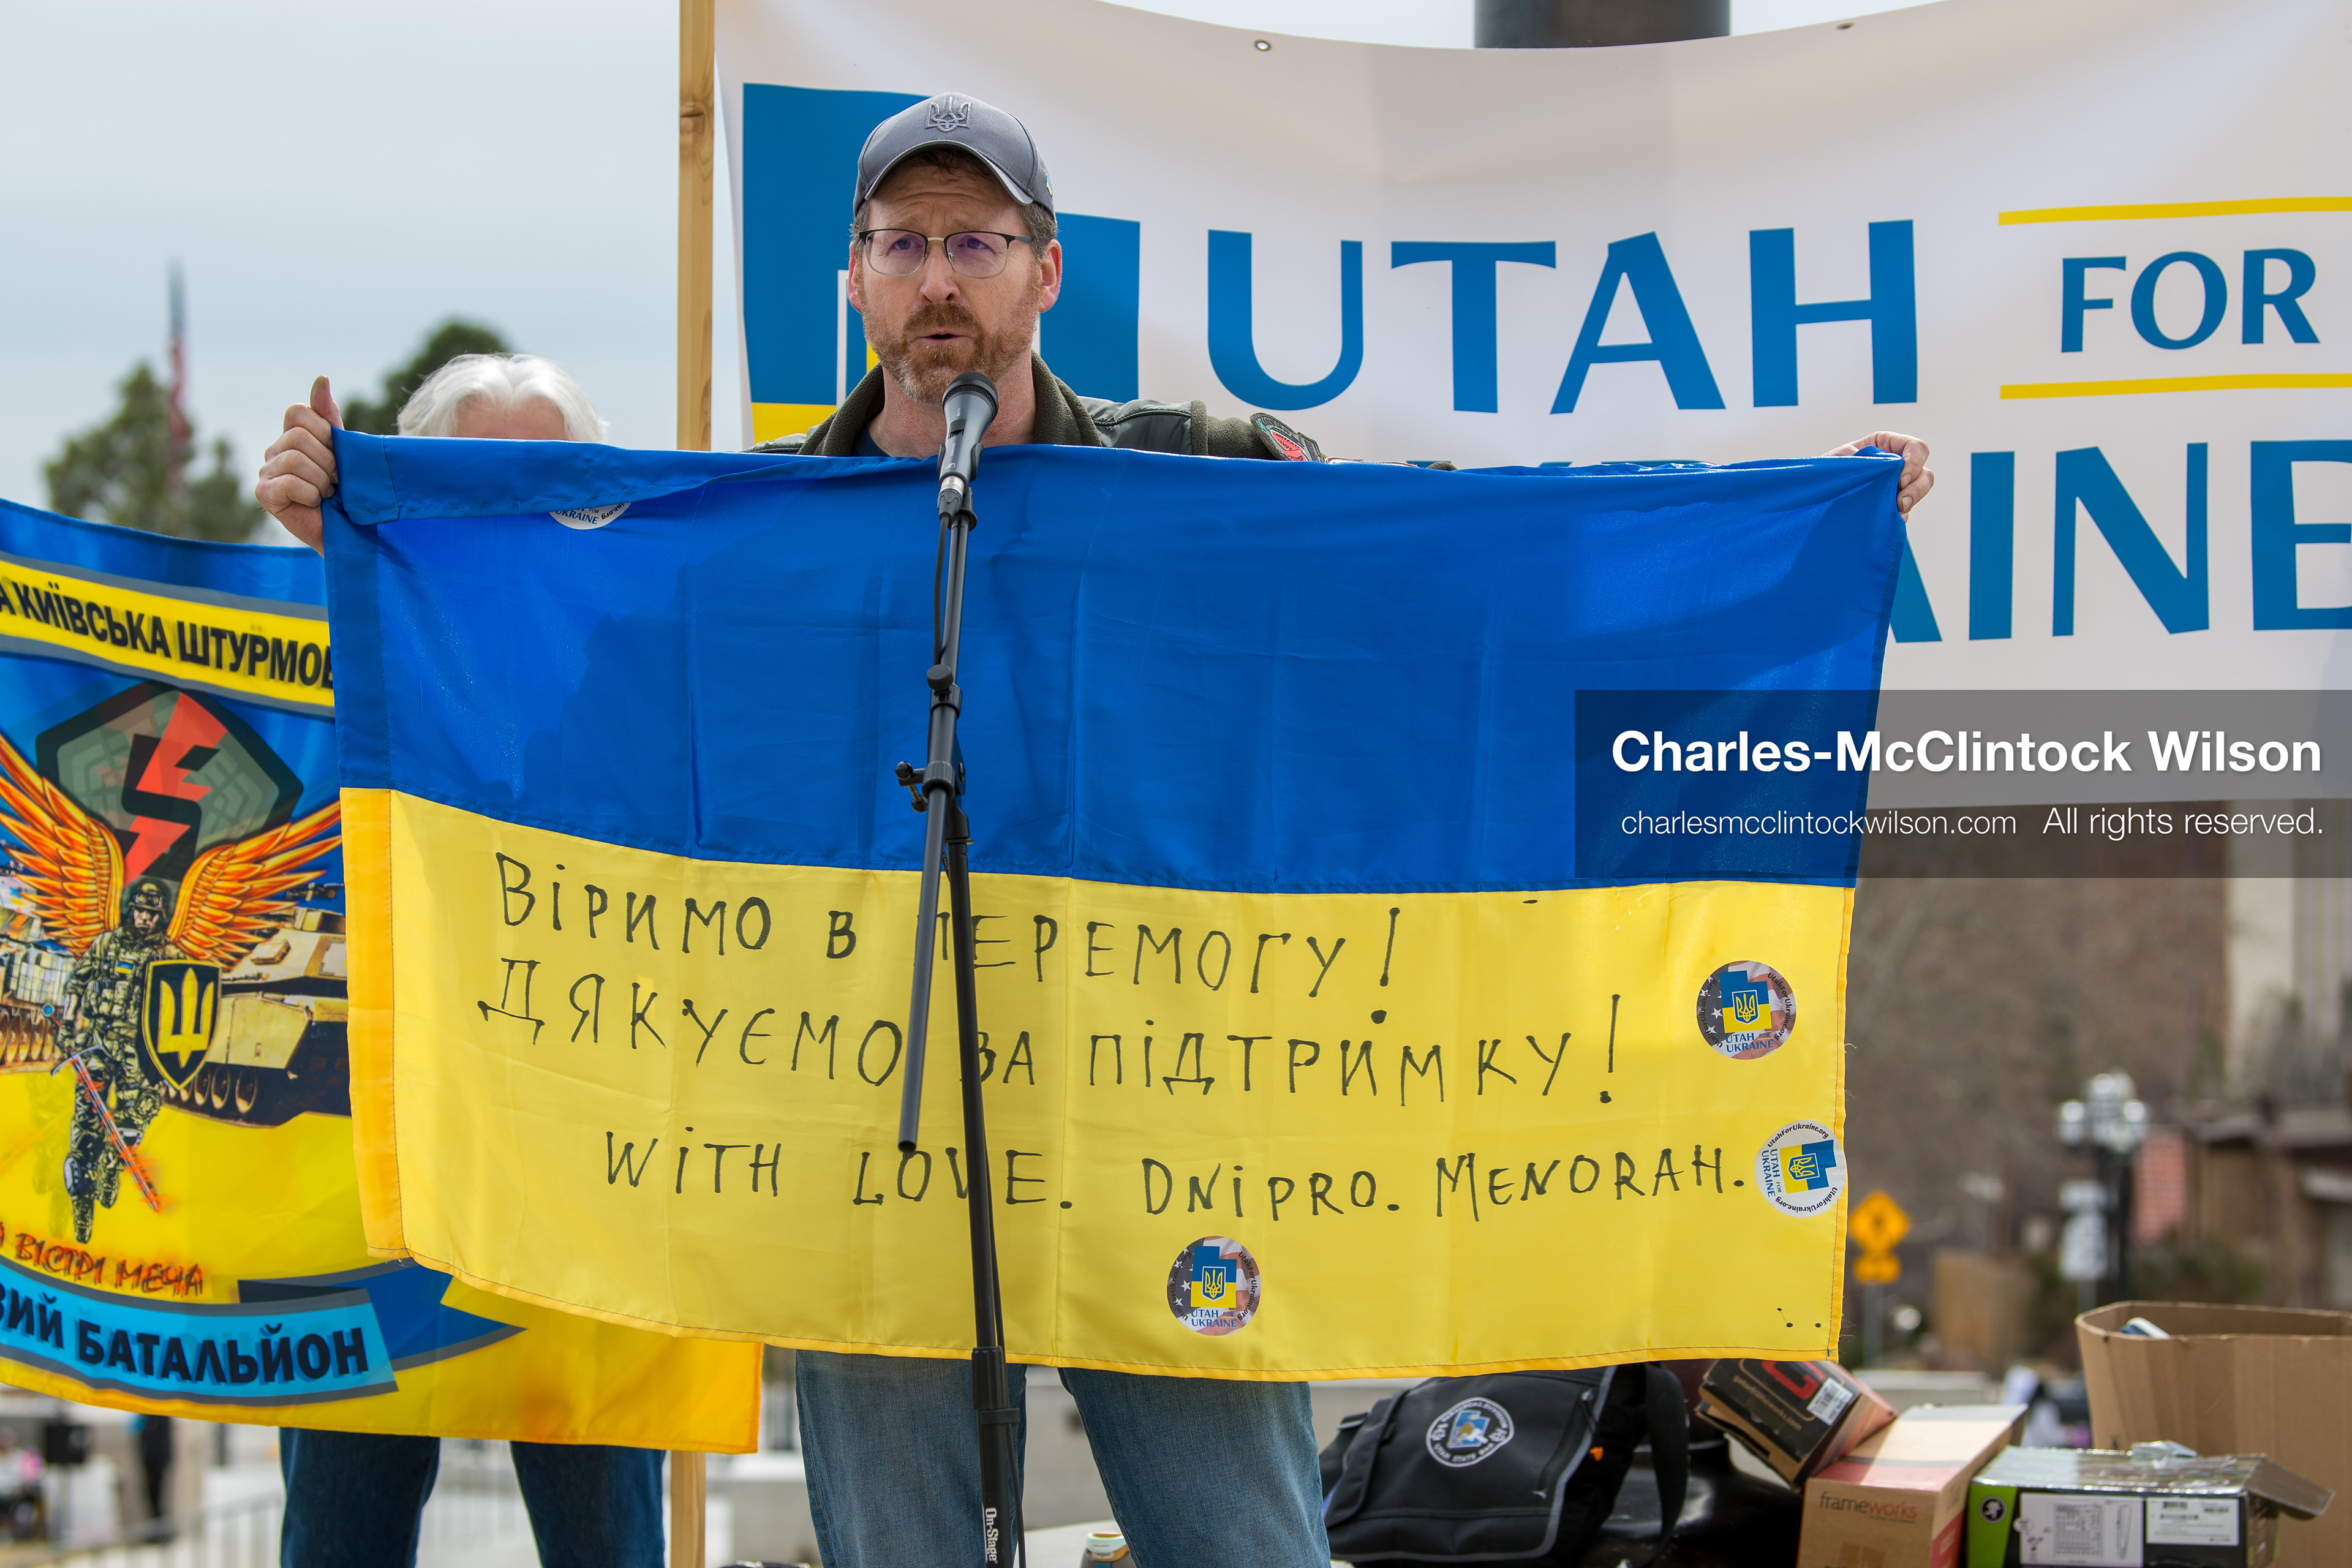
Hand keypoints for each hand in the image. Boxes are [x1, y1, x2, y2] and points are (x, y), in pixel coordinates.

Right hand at [254, 376, 342, 552]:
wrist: (352, 531)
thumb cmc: (349, 492)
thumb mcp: (344, 450)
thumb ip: (329, 417)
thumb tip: (321, 378)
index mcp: (292, 436)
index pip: (298, 411)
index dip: (323, 431)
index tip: (338, 454)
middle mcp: (275, 450)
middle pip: (298, 435)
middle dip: (328, 460)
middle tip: (336, 482)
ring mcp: (266, 472)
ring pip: (294, 458)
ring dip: (321, 480)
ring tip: (328, 494)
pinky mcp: (264, 494)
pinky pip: (287, 482)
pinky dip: (309, 493)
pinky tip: (314, 503)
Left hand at [1823, 431, 1932, 515]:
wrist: (1816, 490)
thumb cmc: (1829, 468)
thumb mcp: (1842, 458)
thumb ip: (1862, 459)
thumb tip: (1879, 468)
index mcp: (1888, 445)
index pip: (1915, 448)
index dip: (1914, 462)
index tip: (1901, 479)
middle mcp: (1898, 466)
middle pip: (1924, 474)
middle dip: (1917, 489)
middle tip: (1900, 503)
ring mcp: (1897, 488)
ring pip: (1918, 494)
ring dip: (1910, 503)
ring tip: (1894, 511)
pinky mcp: (1891, 506)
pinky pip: (1904, 513)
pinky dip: (1896, 517)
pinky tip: (1883, 520)